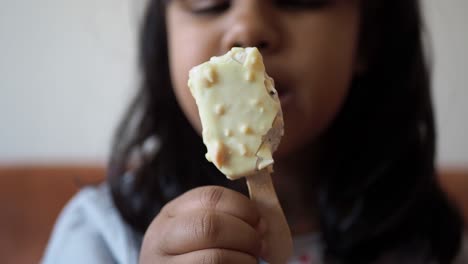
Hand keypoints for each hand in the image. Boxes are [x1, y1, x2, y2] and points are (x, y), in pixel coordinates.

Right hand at [139, 186, 263, 263]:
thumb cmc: (191, 256)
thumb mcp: (195, 232)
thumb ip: (224, 220)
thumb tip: (262, 225)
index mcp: (171, 215)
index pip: (210, 196)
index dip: (242, 206)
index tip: (259, 221)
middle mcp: (162, 239)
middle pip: (210, 225)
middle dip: (245, 235)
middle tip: (259, 246)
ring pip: (215, 258)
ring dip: (244, 260)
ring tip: (251, 262)